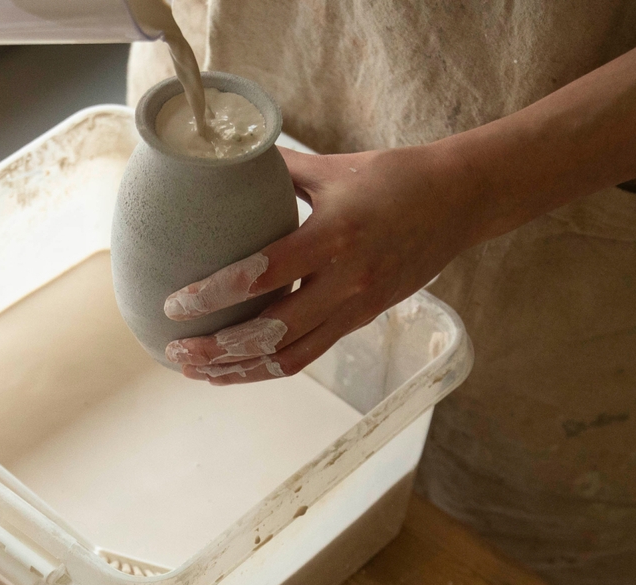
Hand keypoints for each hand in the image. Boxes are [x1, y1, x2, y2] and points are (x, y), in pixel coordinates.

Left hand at [162, 144, 482, 383]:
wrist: (460, 202)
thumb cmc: (395, 176)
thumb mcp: (332, 167)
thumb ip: (276, 170)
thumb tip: (220, 163)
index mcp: (334, 235)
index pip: (261, 275)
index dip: (213, 295)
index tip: (175, 304)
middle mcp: (347, 280)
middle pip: (272, 332)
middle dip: (219, 349)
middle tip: (177, 351)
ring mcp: (357, 306)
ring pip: (290, 357)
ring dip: (239, 370)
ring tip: (198, 371)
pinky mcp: (362, 320)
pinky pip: (309, 354)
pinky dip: (268, 366)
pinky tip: (236, 368)